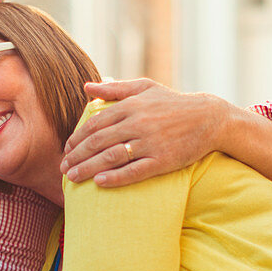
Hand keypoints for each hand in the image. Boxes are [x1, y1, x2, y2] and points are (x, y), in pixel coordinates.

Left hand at [61, 79, 271, 188]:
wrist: (209, 118)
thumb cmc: (173, 102)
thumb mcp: (145, 88)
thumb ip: (115, 88)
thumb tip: (87, 87)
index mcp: (131, 105)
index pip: (95, 124)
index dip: (77, 137)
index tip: (66, 149)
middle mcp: (138, 123)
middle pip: (98, 142)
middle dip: (76, 156)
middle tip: (63, 168)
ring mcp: (150, 143)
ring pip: (111, 157)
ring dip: (88, 169)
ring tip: (72, 178)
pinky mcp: (163, 160)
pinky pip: (134, 171)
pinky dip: (115, 177)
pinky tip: (99, 183)